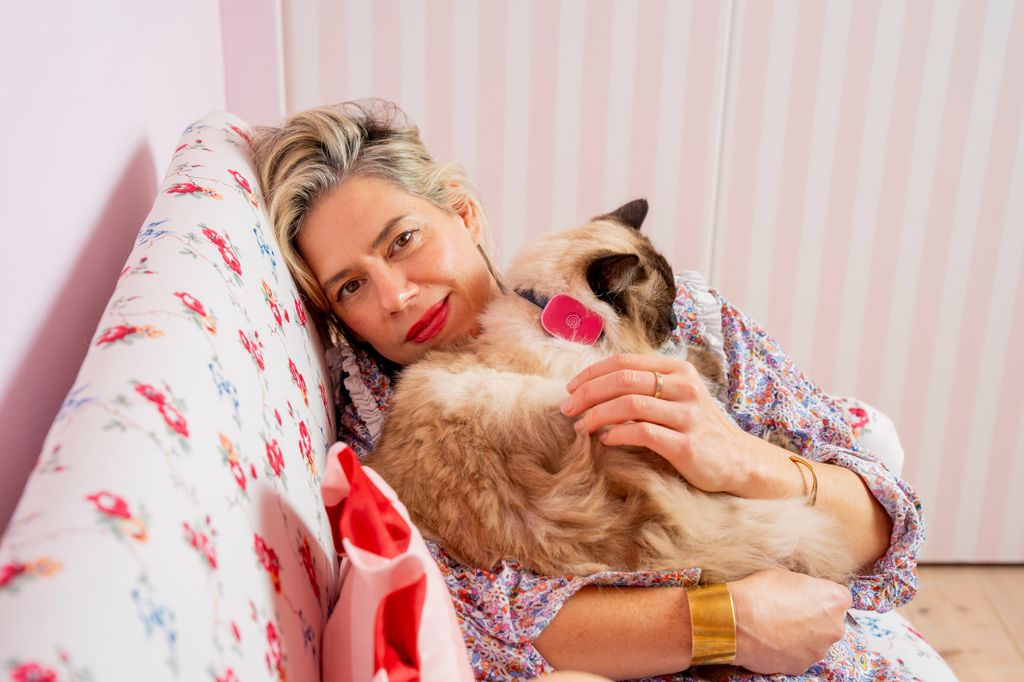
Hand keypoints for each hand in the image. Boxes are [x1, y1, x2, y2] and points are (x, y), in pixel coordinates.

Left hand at [562, 353, 755, 493]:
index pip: (624, 361)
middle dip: (587, 393)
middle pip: (623, 379)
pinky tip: (605, 440)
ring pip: (630, 404)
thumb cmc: (698, 428)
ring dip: (597, 414)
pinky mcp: (687, 444)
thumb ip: (646, 387)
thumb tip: (596, 387)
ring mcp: (687, 415)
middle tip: (567, 409)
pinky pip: (643, 432)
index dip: (592, 373)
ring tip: (580, 427)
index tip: (570, 388)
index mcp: (677, 370)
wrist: (738, 461)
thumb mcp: (676, 398)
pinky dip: (618, 434)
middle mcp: (684, 387)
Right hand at [728, 568, 851, 674]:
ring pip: (816, 641)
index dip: (822, 597)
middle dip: (815, 618)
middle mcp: (834, 627)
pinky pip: (800, 656)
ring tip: (778, 627)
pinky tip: (772, 640)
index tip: (807, 596)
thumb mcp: (784, 574)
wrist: (737, 620)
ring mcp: (819, 650)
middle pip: (831, 622)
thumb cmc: (761, 591)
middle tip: (791, 612)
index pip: (840, 598)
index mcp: (834, 599)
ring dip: (803, 636)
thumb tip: (800, 590)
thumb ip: (802, 585)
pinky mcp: (802, 666)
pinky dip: (789, 650)